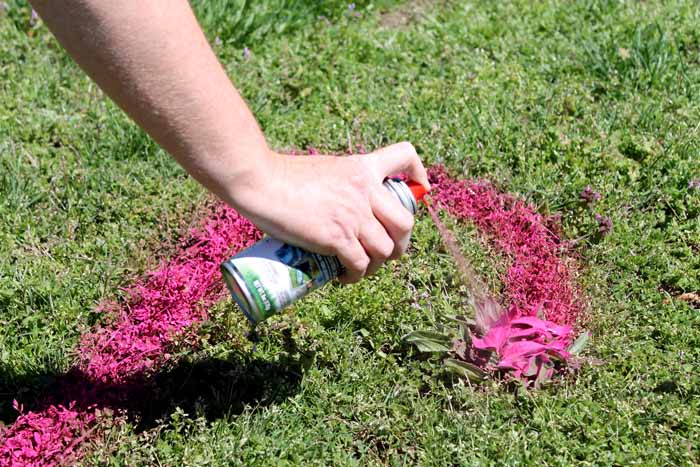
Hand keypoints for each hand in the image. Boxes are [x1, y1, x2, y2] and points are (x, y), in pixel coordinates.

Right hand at [229, 142, 429, 283]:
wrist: (259, 182)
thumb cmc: (281, 175)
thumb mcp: (325, 169)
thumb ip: (342, 183)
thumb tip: (343, 207)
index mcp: (362, 167)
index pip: (405, 157)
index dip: (419, 176)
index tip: (419, 189)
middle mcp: (365, 190)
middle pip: (405, 222)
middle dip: (400, 243)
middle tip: (385, 251)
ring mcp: (353, 215)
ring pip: (386, 250)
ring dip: (377, 265)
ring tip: (360, 267)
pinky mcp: (338, 237)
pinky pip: (362, 265)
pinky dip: (356, 276)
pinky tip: (344, 277)